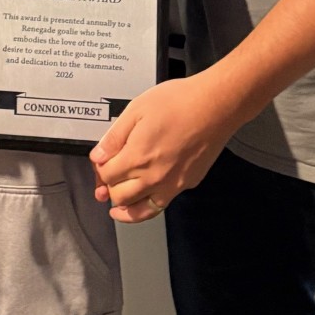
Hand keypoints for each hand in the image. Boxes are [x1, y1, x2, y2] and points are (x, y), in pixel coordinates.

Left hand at [90, 73, 234, 220]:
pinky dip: (148, 206)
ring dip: (125, 209)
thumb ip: (114, 137)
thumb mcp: (136, 110)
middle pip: (119, 197)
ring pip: (140, 211)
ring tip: (117, 207)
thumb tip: (98, 156)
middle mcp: (153, 177)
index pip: (106, 176)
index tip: (101, 162)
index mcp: (137, 158)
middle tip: (108, 180)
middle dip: (109, 189)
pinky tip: (145, 198)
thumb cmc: (180, 102)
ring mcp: (172, 184)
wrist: (215, 106)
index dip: (99, 169)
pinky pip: (161, 205)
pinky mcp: (187, 184)